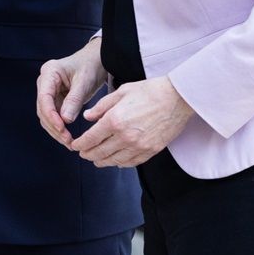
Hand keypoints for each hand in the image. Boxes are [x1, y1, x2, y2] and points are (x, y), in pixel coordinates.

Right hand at [37, 38, 105, 148]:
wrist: (96, 61)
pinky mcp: (55, 100)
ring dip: (56, 130)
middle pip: (43, 109)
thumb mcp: (84, 81)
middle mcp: (45, 83)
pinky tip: (68, 137)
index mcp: (49, 73)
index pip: (44, 98)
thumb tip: (65, 120)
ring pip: (47, 116)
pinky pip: (54, 116)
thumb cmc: (91, 66)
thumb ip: (74, 100)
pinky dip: (60, 127)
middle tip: (67, 140)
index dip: (51, 115)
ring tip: (69, 143)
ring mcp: (49, 92)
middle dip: (54, 126)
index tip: (62, 128)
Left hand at [70, 76, 194, 168]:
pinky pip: (130, 163)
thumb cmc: (151, 91)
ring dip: (101, 161)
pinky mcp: (150, 151)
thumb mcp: (122, 91)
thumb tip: (88, 117)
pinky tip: (115, 161)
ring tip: (96, 159)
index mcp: (115, 120)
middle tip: (83, 153)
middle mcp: (125, 136)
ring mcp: (138, 146)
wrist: (178, 98)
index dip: (80, 144)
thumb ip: (101, 106)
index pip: (90, 139)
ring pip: (113, 160)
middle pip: (99, 152)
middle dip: (88, 154)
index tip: (75, 145)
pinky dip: (119, 163)